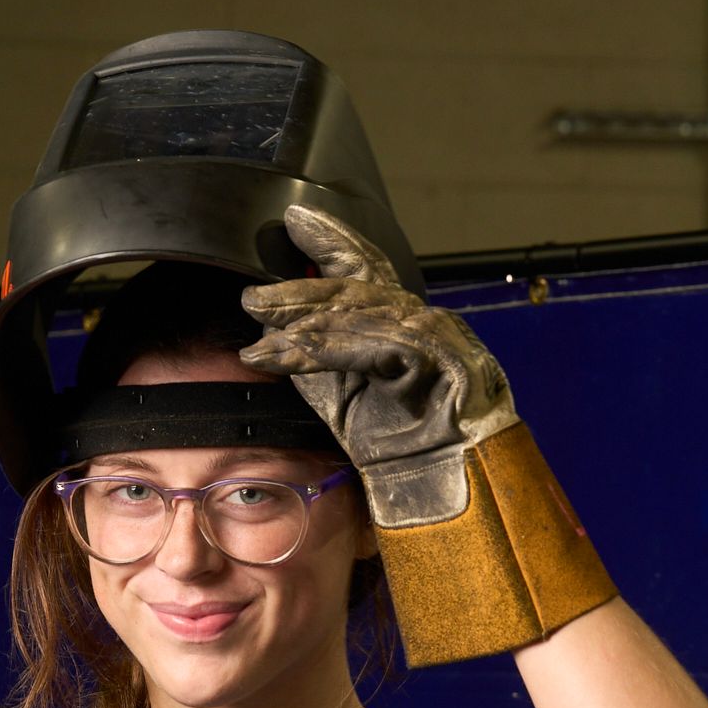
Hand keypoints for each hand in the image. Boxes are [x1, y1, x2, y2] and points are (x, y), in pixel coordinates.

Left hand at [239, 202, 518, 528]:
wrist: (455, 486)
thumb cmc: (407, 448)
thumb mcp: (347, 399)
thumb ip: (318, 364)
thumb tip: (275, 336)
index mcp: (404, 325)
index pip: (366, 270)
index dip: (333, 242)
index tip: (296, 221)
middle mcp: (422, 321)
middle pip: (356, 287)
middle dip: (299, 289)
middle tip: (252, 296)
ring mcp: (436, 338)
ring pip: (360, 313)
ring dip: (301, 320)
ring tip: (258, 328)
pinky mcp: (440, 363)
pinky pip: (373, 346)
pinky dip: (326, 347)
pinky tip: (287, 350)